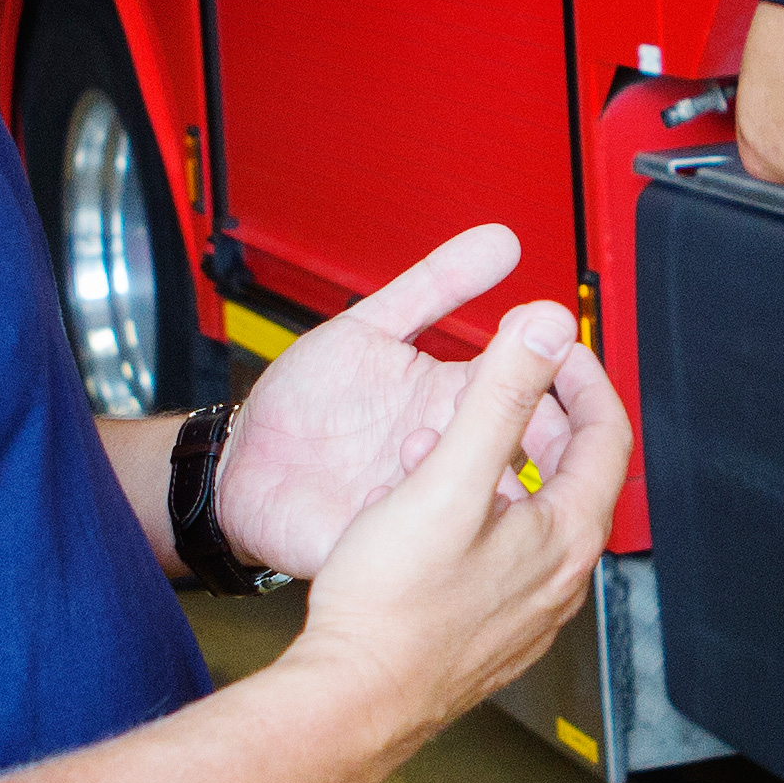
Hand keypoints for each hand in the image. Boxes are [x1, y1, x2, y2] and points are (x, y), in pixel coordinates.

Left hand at [211, 222, 584, 577]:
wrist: (241, 460)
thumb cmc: (306, 401)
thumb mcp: (370, 326)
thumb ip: (437, 284)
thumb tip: (502, 241)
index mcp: (457, 404)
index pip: (529, 392)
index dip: (542, 376)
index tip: (543, 357)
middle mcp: (449, 456)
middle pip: (514, 452)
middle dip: (513, 435)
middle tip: (490, 418)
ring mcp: (418, 501)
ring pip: (474, 504)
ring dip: (457, 475)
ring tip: (415, 446)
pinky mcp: (379, 539)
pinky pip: (411, 541)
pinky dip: (404, 515)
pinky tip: (380, 491)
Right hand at [272, 306, 633, 769]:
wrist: (352, 699)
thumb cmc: (394, 608)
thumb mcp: (447, 479)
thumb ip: (499, 396)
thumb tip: (545, 329)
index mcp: (566, 536)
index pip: (607, 434)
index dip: (581, 375)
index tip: (551, 345)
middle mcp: (558, 578)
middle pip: (572, 472)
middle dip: (536, 414)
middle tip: (504, 380)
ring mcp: (524, 609)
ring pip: (530, 512)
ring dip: (495, 461)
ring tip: (441, 439)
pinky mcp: (487, 629)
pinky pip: (498, 551)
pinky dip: (473, 509)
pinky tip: (419, 507)